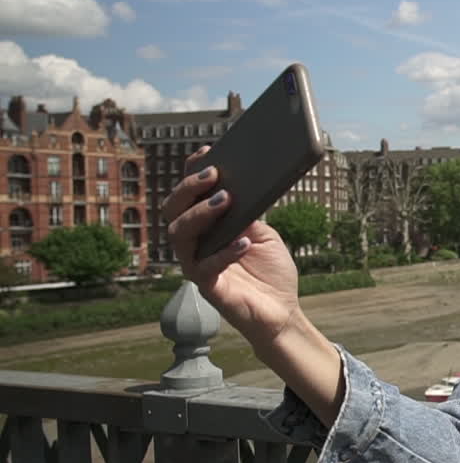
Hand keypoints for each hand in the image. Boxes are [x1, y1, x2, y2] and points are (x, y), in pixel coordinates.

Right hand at [162, 146, 302, 348]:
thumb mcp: (263, 233)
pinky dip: (224, 251)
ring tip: (226, 200)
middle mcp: (196, 242)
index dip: (192, 172)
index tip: (206, 153)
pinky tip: (243, 241)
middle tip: (214, 175)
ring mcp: (197, 263)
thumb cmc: (270, 271)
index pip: (191, 195)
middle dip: (190, 189)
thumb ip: (248, 213)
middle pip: (174, 209)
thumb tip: (238, 187)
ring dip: (201, 213)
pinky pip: (205, 265)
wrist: (281, 310)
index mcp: (208, 225)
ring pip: (179, 234)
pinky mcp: (207, 286)